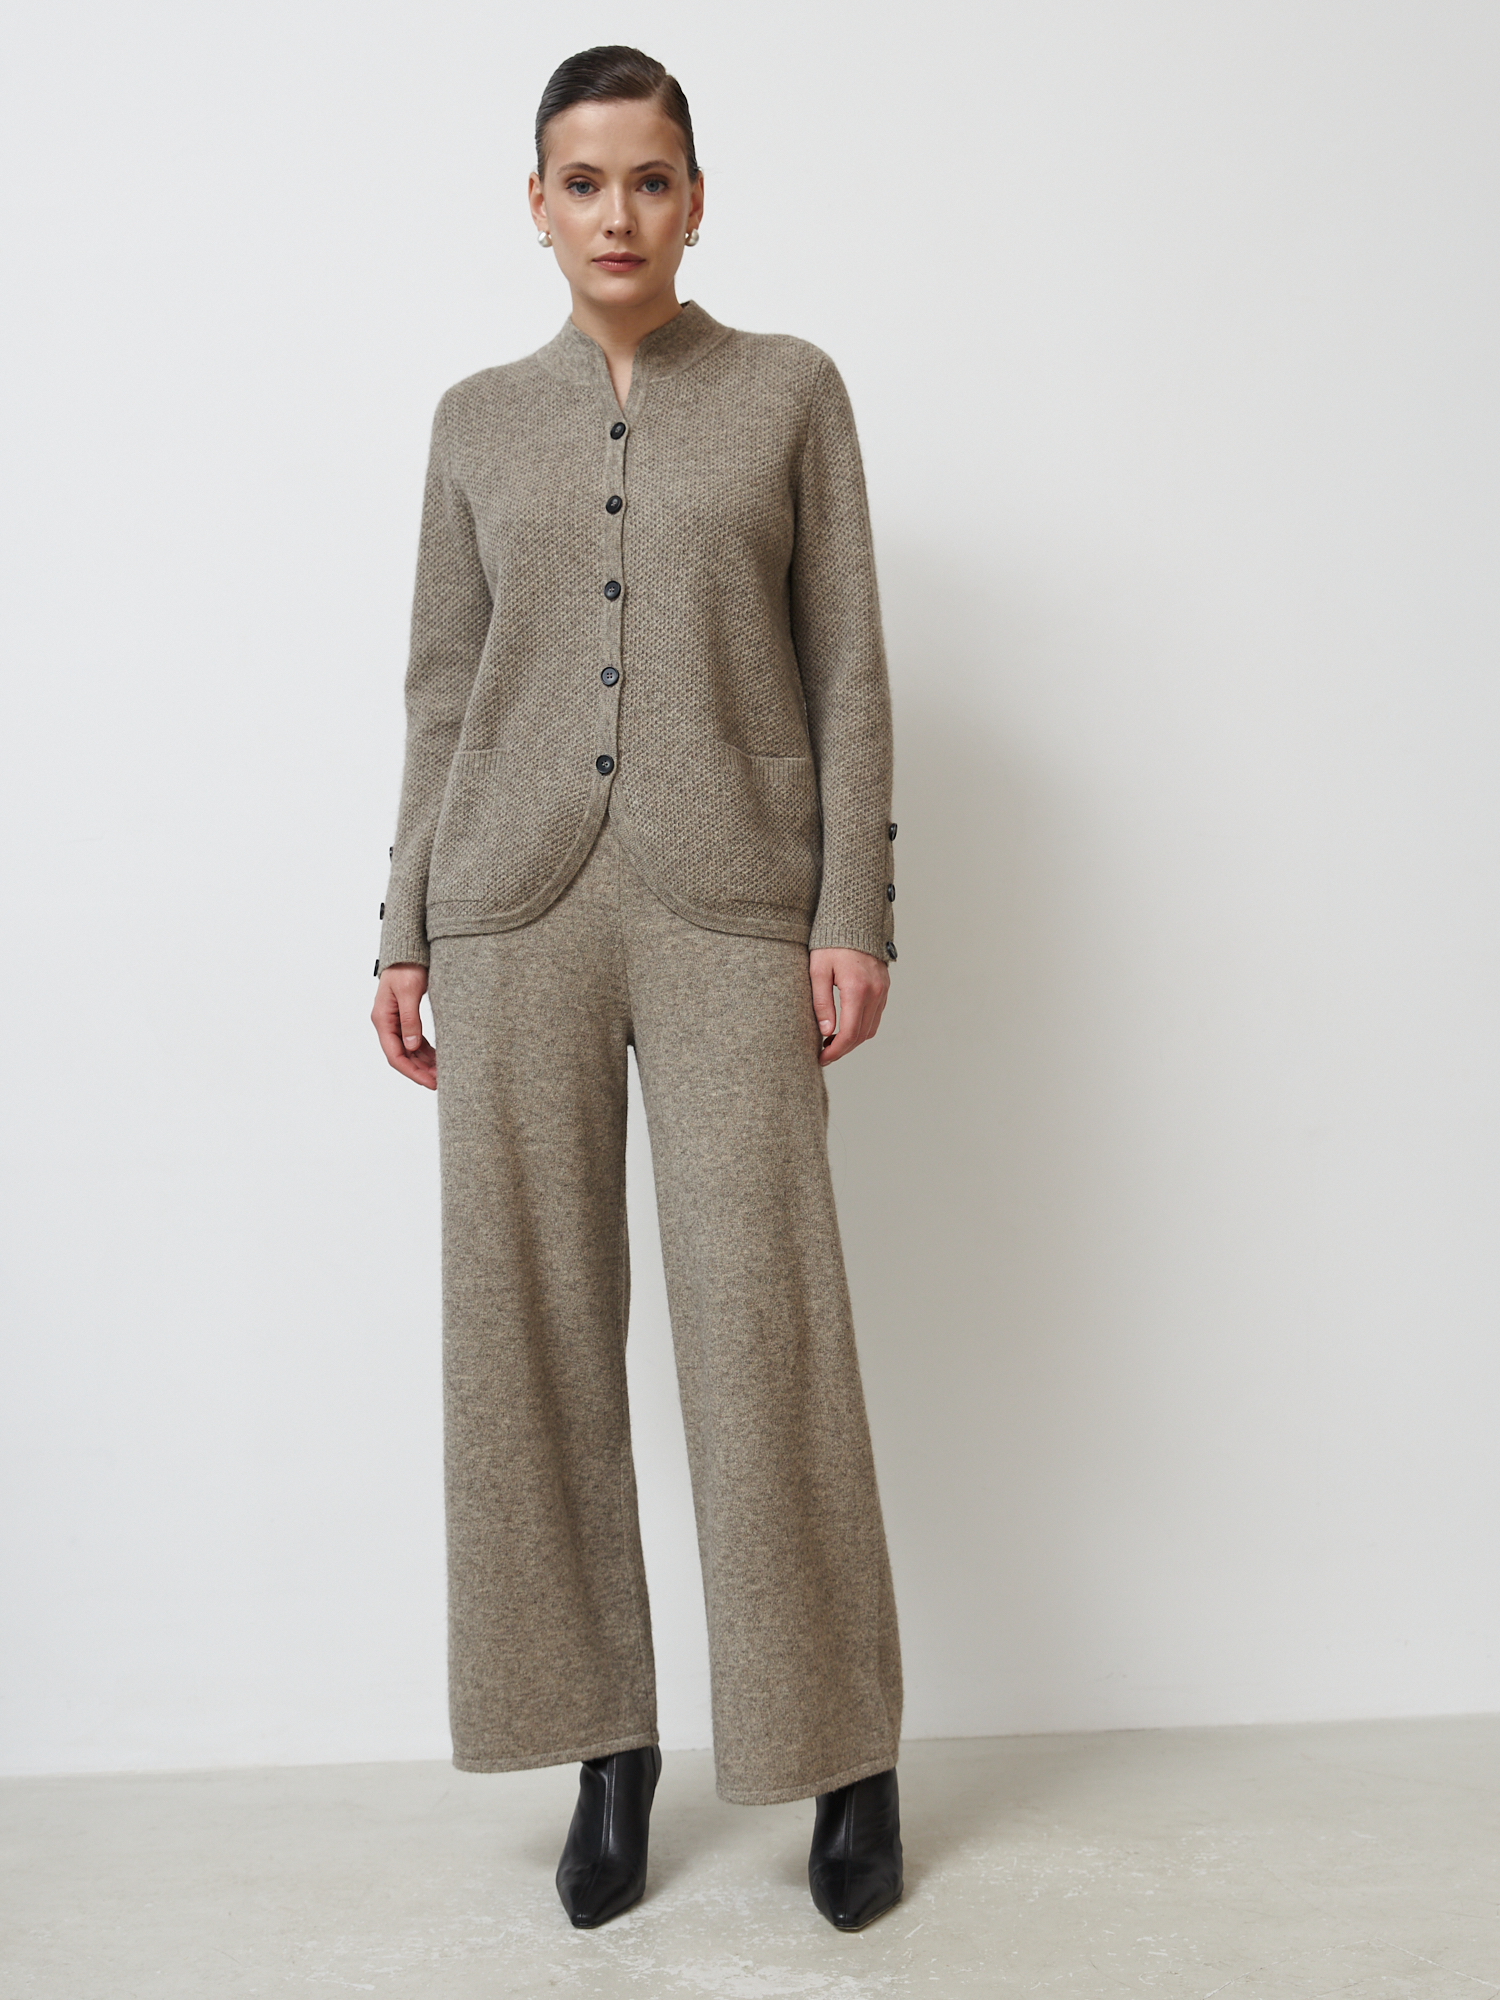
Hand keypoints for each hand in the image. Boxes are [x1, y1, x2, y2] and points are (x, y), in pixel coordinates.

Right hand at [371, 963, 436, 1088]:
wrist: (408, 951)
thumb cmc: (406, 968)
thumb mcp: (409, 993)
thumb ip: (410, 1020)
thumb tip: (411, 1046)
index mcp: (383, 1020)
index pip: (395, 1055)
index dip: (412, 1072)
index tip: (429, 1082)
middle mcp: (386, 1023)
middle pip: (402, 1056)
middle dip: (420, 1071)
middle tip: (441, 1081)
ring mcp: (395, 1021)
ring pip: (409, 1050)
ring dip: (424, 1063)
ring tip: (443, 1073)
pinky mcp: (405, 1018)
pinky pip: (414, 1041)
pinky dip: (426, 1051)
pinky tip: (439, 1058)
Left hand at [809, 947, 889, 1065]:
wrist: (854, 919)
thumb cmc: (830, 943)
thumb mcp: (818, 971)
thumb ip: (822, 1002)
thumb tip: (826, 1032)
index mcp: (856, 989)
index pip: (849, 1033)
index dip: (835, 1051)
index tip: (821, 1058)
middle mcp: (875, 992)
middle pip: (862, 1035)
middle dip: (843, 1049)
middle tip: (823, 1054)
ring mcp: (883, 989)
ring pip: (871, 1028)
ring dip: (853, 1040)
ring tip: (831, 1042)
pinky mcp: (884, 987)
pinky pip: (875, 1016)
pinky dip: (862, 1027)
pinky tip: (845, 1026)